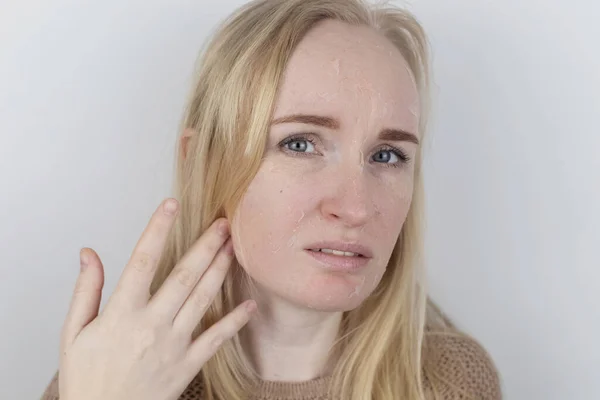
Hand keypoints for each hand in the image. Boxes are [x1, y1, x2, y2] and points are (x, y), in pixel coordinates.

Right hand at [58, 199, 255, 399]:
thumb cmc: (87, 379)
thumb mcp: (74, 334)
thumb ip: (85, 291)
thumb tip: (89, 253)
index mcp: (121, 314)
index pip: (141, 261)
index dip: (157, 229)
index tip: (170, 205)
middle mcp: (151, 325)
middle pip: (183, 276)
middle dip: (205, 245)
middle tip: (223, 222)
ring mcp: (173, 345)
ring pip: (202, 299)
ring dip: (221, 270)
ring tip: (234, 247)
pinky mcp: (188, 365)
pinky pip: (216, 339)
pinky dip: (235, 321)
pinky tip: (251, 304)